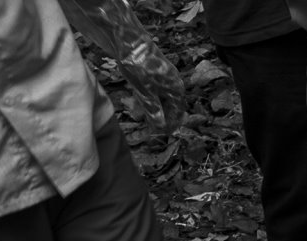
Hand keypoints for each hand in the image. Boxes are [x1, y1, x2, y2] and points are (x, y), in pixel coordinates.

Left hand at [57, 0, 186, 138]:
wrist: (128, 40)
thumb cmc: (139, 67)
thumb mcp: (146, 93)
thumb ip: (154, 111)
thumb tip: (161, 127)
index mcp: (176, 90)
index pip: (178, 113)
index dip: (171, 125)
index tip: (163, 134)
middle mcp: (174, 83)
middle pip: (170, 105)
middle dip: (162, 117)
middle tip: (153, 129)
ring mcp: (164, 75)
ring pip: (162, 97)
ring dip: (155, 108)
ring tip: (146, 117)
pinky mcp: (154, 70)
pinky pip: (155, 89)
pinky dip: (150, 98)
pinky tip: (141, 101)